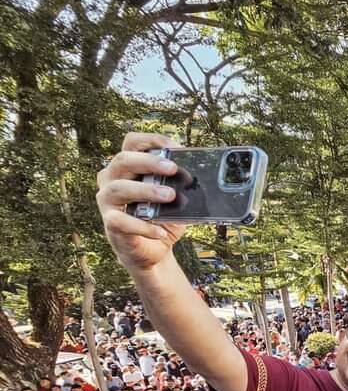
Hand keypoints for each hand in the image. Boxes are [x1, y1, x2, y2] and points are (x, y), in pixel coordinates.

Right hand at [96, 132, 185, 270]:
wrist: (153, 250)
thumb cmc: (161, 218)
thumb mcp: (174, 199)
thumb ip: (179, 186)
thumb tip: (196, 177)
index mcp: (127, 167)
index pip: (131, 143)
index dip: (150, 140)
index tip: (172, 145)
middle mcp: (111, 179)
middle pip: (123, 160)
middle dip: (148, 162)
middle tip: (172, 168)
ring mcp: (107, 201)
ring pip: (119, 188)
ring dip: (146, 190)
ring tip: (170, 195)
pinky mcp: (110, 224)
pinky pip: (121, 221)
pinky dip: (143, 226)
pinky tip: (160, 231)